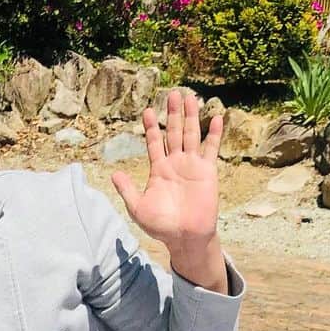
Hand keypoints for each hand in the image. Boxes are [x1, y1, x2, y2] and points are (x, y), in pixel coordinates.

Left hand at [112, 89, 227, 292]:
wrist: (185, 237)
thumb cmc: (161, 225)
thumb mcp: (138, 208)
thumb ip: (127, 190)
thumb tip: (113, 174)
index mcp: (158, 171)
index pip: (154, 144)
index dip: (150, 128)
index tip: (146, 111)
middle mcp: (175, 164)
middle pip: (173, 133)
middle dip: (172, 114)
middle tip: (172, 94)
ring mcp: (192, 165)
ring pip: (190, 135)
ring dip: (190, 116)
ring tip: (189, 97)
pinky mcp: (207, 171)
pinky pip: (211, 149)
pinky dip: (214, 134)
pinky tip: (216, 118)